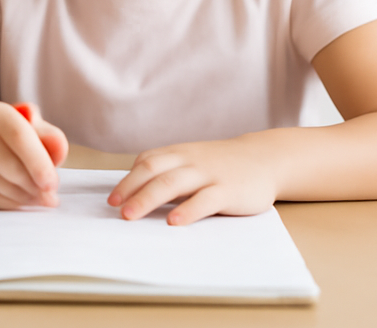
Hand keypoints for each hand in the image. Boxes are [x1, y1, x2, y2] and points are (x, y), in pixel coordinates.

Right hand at [0, 100, 67, 208]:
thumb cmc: (4, 136)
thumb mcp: (26, 125)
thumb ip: (48, 136)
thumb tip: (59, 150)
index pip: (19, 137)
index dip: (40, 164)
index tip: (53, 184)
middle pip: (13, 169)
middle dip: (37, 186)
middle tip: (49, 192)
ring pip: (5, 188)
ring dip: (28, 197)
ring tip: (37, 194)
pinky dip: (14, 204)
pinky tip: (22, 198)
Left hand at [108, 135, 279, 225]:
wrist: (264, 158)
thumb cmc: (220, 165)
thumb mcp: (192, 162)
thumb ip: (169, 174)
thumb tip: (137, 195)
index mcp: (177, 153)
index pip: (146, 162)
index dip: (128, 180)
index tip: (112, 199)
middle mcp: (188, 160)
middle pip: (152, 171)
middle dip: (130, 190)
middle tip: (114, 208)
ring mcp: (208, 174)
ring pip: (172, 183)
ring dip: (147, 199)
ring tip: (131, 216)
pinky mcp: (227, 190)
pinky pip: (204, 199)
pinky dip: (186, 210)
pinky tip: (173, 222)